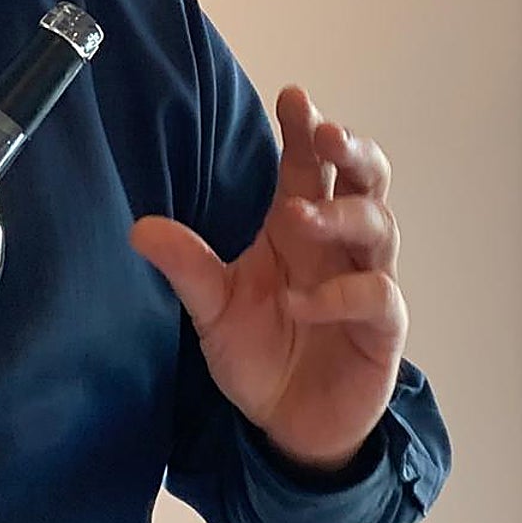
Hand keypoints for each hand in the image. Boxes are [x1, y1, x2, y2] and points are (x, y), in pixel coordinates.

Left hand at [131, 85, 405, 470]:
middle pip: (365, 180)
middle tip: (326, 134)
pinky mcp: (381, 328)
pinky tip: (301, 302)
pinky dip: (340, 295)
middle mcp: (338, 246)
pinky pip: (376, 296)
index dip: (305, 129)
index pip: (308, 165)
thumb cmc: (260, 352)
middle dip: (352, 151)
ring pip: (380, 226)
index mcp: (298, 227)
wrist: (289, 427)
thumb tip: (139, 228)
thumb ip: (187, 266)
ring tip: (299, 218)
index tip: (293, 95)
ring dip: (341, 215)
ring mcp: (366, 282)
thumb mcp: (212, 307)